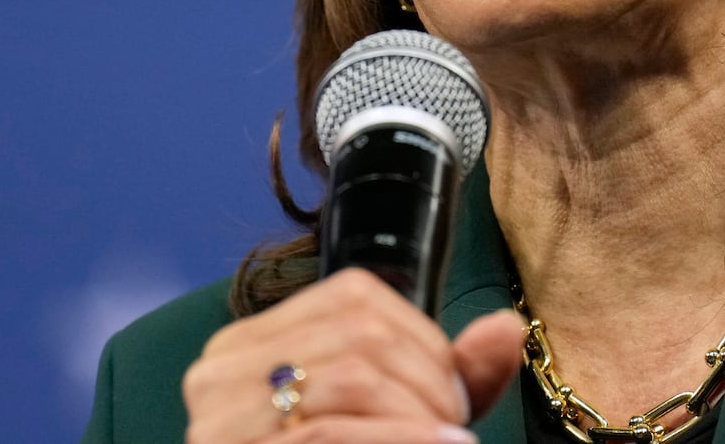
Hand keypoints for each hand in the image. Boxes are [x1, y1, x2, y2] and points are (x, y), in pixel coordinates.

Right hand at [183, 268, 524, 442]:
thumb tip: (506, 326)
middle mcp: (220, 370)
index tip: (454, 393)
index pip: (353, 295)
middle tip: (455, 428)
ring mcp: (217, 419)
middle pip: (359, 334)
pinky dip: (399, 441)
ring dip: (420, 416)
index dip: (423, 338)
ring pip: (351, 379)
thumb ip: (451, 378)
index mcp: (253, 345)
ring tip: (448, 442)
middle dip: (430, 381)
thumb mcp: (400, 422)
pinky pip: (328, 435)